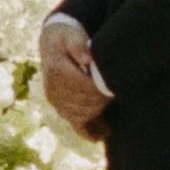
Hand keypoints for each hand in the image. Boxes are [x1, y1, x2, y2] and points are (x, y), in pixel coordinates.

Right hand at [37, 15, 109, 132]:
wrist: (52, 43)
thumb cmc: (67, 37)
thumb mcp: (72, 34)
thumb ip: (78, 45)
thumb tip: (86, 58)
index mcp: (57, 70)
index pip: (84, 87)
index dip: (101, 90)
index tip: (115, 87)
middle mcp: (53, 88)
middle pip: (84, 103)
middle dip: (102, 101)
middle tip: (117, 94)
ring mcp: (55, 100)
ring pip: (80, 115)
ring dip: (97, 113)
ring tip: (111, 105)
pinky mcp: (59, 106)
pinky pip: (74, 123)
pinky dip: (88, 131)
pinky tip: (101, 135)